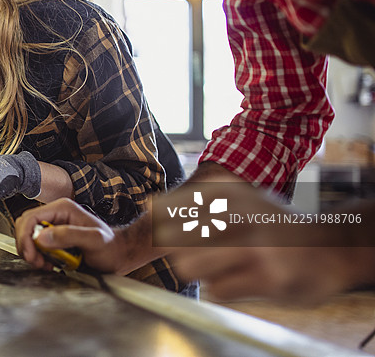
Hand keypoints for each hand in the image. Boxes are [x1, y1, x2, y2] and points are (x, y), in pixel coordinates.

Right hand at [14, 198, 153, 274]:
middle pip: (25, 226)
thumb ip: (69, 236)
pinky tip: (48, 264)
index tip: (31, 255)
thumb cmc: (110, 246)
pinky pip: (36, 246)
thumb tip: (41, 237)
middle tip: (36, 262)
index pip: (31, 217)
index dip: (25, 237)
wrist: (118, 255)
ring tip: (44, 265)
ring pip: (28, 237)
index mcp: (62, 208)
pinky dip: (37, 257)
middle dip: (26, 246)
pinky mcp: (53, 238)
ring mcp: (53, 226)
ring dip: (32, 253)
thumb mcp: (93, 241)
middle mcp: (55, 215)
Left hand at [152, 180, 374, 301]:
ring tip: (228, 266)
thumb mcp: (240, 199)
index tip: (171, 232)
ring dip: (202, 272)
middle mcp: (236, 213)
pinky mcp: (266, 275)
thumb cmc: (274, 226)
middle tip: (206, 254)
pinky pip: (218, 290)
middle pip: (171, 241)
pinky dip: (225, 289)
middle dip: (179, 253)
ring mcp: (252, 244)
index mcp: (226, 192)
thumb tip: (152, 206)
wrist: (330, 247)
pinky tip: (248, 278)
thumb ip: (199, 201)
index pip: (168, 210)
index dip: (163, 227)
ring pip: (189, 267)